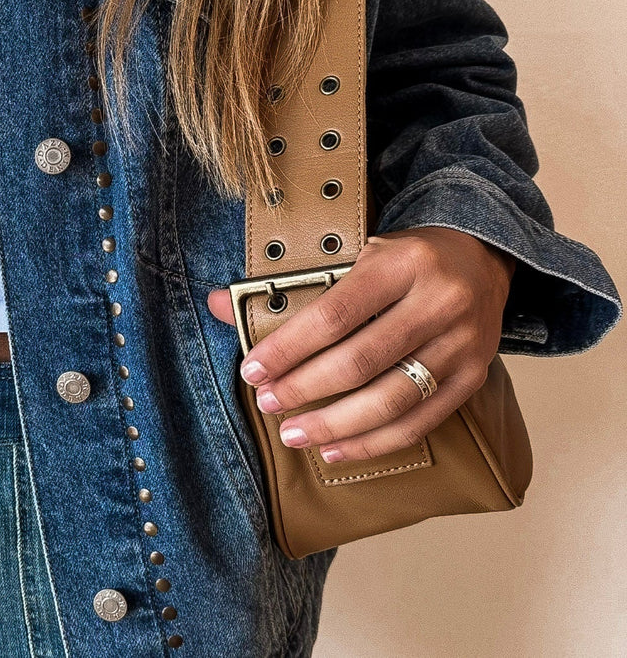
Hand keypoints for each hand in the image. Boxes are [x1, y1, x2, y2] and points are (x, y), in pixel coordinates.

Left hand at [207, 227, 515, 461]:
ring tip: (294, 433)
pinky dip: (374, 442)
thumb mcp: (354, 251)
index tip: (253, 370)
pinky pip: (420, 422)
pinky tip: (336, 449)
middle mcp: (438, 302)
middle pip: (360, 361)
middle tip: (269, 403)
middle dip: (305, 388)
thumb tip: (217, 304)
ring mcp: (462, 343)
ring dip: (335, 424)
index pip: (334, 314)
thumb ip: (292, 283)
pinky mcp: (474, 377)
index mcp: (401, 263)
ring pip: (391, 399)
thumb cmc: (404, 257)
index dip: (289, 348)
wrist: (482, 255)